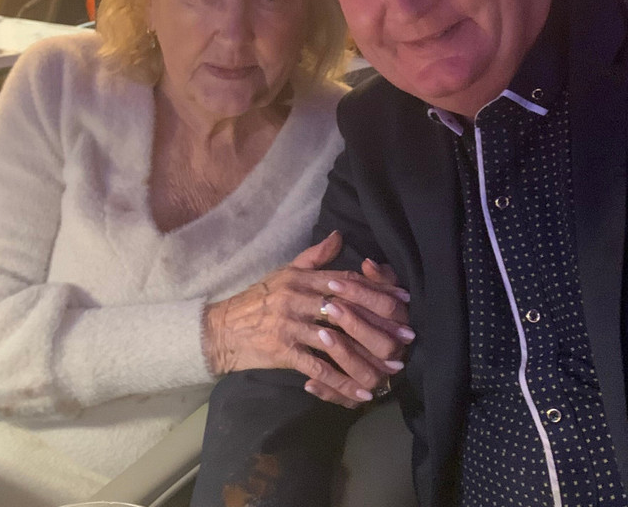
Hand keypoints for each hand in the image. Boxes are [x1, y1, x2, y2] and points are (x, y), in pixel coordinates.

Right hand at [203, 231, 412, 407]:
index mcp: (302, 279)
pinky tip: (360, 392)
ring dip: (367, 358)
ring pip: (336, 342)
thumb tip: (339, 235)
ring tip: (390, 370)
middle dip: (380, 324)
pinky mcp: (283, 351)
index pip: (347, 281)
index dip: (377, 290)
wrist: (221, 329)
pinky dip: (341, 382)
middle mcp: (298, 298)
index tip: (404, 300)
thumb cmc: (257, 301)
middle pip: (348, 310)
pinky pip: (317, 368)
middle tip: (406, 337)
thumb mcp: (285, 272)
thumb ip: (315, 257)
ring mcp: (290, 325)